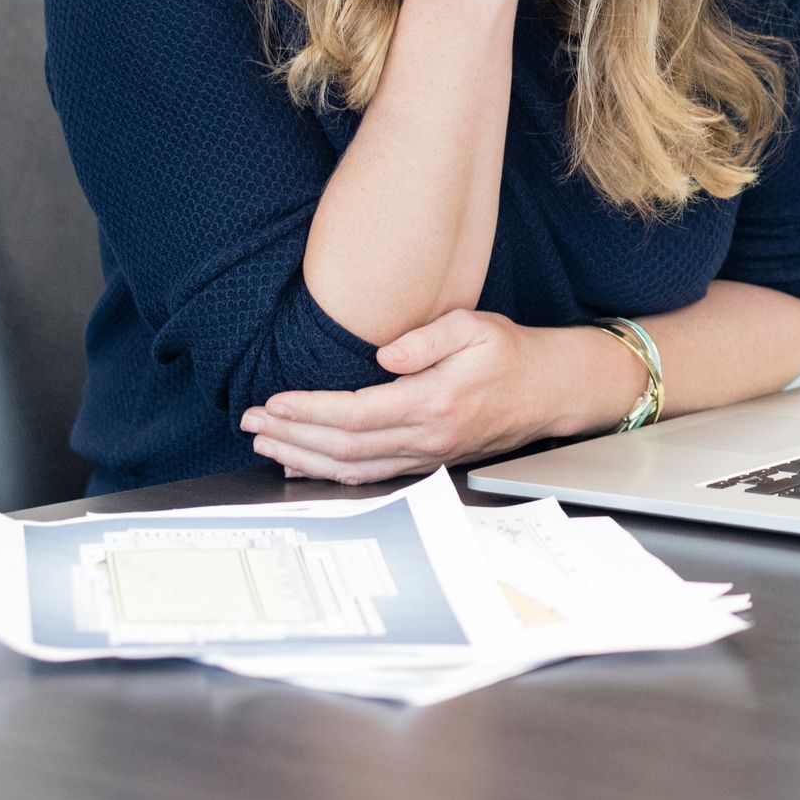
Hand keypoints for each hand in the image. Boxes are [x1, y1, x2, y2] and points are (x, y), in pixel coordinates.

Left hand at [240, 310, 627, 483]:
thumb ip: (428, 339)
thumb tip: (383, 355)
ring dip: (304, 458)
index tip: (274, 401)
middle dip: (292, 436)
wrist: (548, 391)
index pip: (357, 413)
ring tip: (265, 442)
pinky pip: (370, 472)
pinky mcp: (426, 460)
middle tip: (251, 423)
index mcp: (434, 403)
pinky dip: (331, 470)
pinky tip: (305, 463)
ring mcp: (426, 455)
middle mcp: (427, 438)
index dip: (310, 411)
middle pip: (345, 447)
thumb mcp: (475, 327)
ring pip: (354, 466)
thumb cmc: (510, 353)